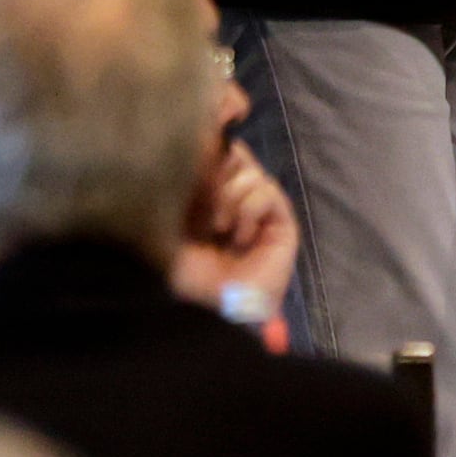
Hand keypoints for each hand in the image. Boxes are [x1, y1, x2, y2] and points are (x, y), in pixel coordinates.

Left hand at [168, 143, 301, 331]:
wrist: (206, 309)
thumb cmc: (182, 272)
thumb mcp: (172, 220)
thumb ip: (188, 184)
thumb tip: (205, 147)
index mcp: (206, 199)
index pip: (218, 155)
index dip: (213, 149)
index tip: (198, 155)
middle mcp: (235, 202)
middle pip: (236, 157)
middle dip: (217, 178)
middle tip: (204, 212)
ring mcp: (262, 213)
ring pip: (252, 173)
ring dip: (231, 199)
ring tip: (220, 230)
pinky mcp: (282, 225)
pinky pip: (267, 191)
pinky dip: (250, 208)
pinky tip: (240, 236)